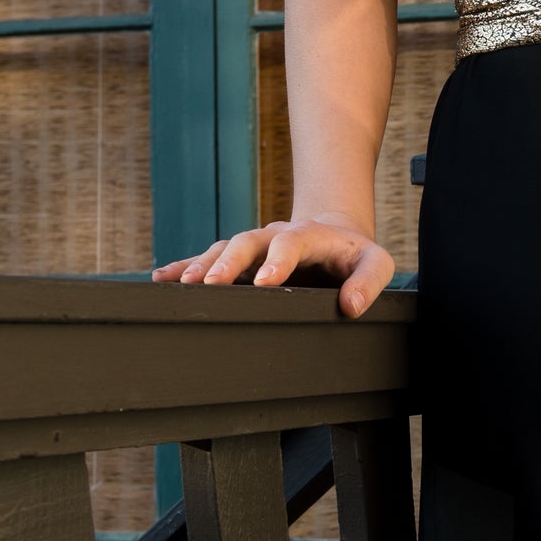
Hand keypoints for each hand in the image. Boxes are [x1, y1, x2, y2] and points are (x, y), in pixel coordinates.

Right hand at [152, 218, 394, 318]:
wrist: (336, 234)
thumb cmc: (356, 254)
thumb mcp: (377, 262)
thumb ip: (369, 281)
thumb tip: (351, 306)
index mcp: (309, 236)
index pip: (290, 243)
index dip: (278, 261)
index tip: (265, 283)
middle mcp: (275, 236)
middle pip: (246, 242)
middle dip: (227, 262)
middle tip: (211, 284)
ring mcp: (254, 246)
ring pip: (223, 249)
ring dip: (202, 265)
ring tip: (182, 284)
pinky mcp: (240, 259)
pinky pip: (209, 258)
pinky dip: (186, 266)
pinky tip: (163, 277)